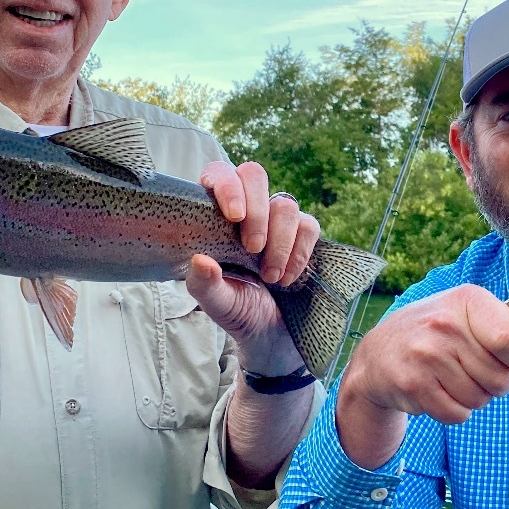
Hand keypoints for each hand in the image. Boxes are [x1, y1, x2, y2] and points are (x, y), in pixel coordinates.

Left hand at [190, 161, 320, 371]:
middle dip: (258, 212)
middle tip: (252, 249)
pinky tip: (287, 278)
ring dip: (279, 243)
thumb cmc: (235, 311)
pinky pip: (309, 226)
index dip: (227, 185)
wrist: (270, 335)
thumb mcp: (215, 302)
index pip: (219, 174)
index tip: (233, 216)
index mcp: (215, 215)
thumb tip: (199, 260)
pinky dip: (299, 253)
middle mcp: (247, 210)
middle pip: (254, 174)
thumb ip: (203, 284)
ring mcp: (277, 220)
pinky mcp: (303, 234)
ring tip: (270, 277)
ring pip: (286, 205)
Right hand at [337, 285, 508, 467]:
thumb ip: (504, 325)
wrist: (378, 353)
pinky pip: (457, 415)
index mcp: (468, 300)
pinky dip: (454, 411)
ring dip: (473, 397)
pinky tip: (438, 390)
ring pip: (479, 399)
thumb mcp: (467, 313)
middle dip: (495, 383)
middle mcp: (446, 324)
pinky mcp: (413, 384)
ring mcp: (427, 355)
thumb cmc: (436, 333)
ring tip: (452, 378)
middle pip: (500, 379)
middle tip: (473, 370)